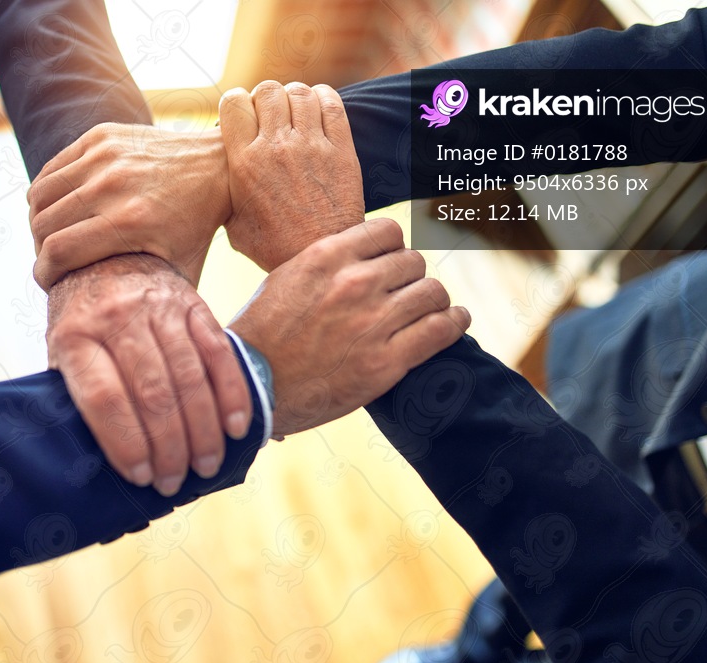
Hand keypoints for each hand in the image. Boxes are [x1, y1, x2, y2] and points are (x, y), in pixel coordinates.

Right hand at [29, 123, 230, 288]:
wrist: (216, 166)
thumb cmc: (196, 228)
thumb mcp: (180, 269)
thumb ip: (154, 301)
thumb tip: (130, 343)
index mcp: (131, 222)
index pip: (58, 251)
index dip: (44, 272)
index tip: (47, 282)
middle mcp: (113, 185)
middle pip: (44, 224)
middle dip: (40, 249)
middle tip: (52, 260)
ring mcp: (104, 157)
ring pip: (40, 195)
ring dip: (39, 220)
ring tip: (53, 235)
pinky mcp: (100, 137)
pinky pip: (52, 170)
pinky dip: (47, 193)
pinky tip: (60, 209)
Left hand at [46, 254, 251, 495]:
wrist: (109, 253)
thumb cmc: (81, 318)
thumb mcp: (61, 350)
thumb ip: (79, 394)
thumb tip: (99, 461)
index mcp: (75, 335)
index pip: (104, 397)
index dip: (125, 442)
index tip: (140, 476)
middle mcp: (116, 317)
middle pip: (152, 393)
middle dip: (168, 447)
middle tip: (175, 481)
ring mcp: (158, 307)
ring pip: (188, 378)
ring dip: (202, 430)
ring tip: (206, 465)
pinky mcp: (193, 303)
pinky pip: (218, 353)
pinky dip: (231, 394)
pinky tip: (236, 427)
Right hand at [220, 81, 364, 270]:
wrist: (320, 257)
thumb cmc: (274, 246)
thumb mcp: (234, 223)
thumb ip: (226, 190)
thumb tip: (217, 176)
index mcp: (244, 162)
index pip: (233, 102)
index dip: (237, 103)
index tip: (243, 116)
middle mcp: (276, 147)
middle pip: (267, 90)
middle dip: (266, 98)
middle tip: (271, 116)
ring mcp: (311, 145)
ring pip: (299, 92)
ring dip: (294, 98)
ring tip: (295, 114)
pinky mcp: (341, 150)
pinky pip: (332, 104)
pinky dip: (323, 98)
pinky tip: (318, 111)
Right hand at [229, 218, 469, 436]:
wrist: (252, 387)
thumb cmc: (261, 335)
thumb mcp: (285, 280)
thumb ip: (326, 264)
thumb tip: (359, 256)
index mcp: (326, 258)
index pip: (388, 231)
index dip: (393, 247)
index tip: (390, 262)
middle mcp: (354, 284)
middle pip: (413, 262)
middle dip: (410, 277)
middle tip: (404, 293)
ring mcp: (373, 323)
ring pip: (432, 292)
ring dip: (433, 299)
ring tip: (432, 308)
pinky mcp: (386, 363)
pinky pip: (440, 330)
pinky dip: (454, 323)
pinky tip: (454, 321)